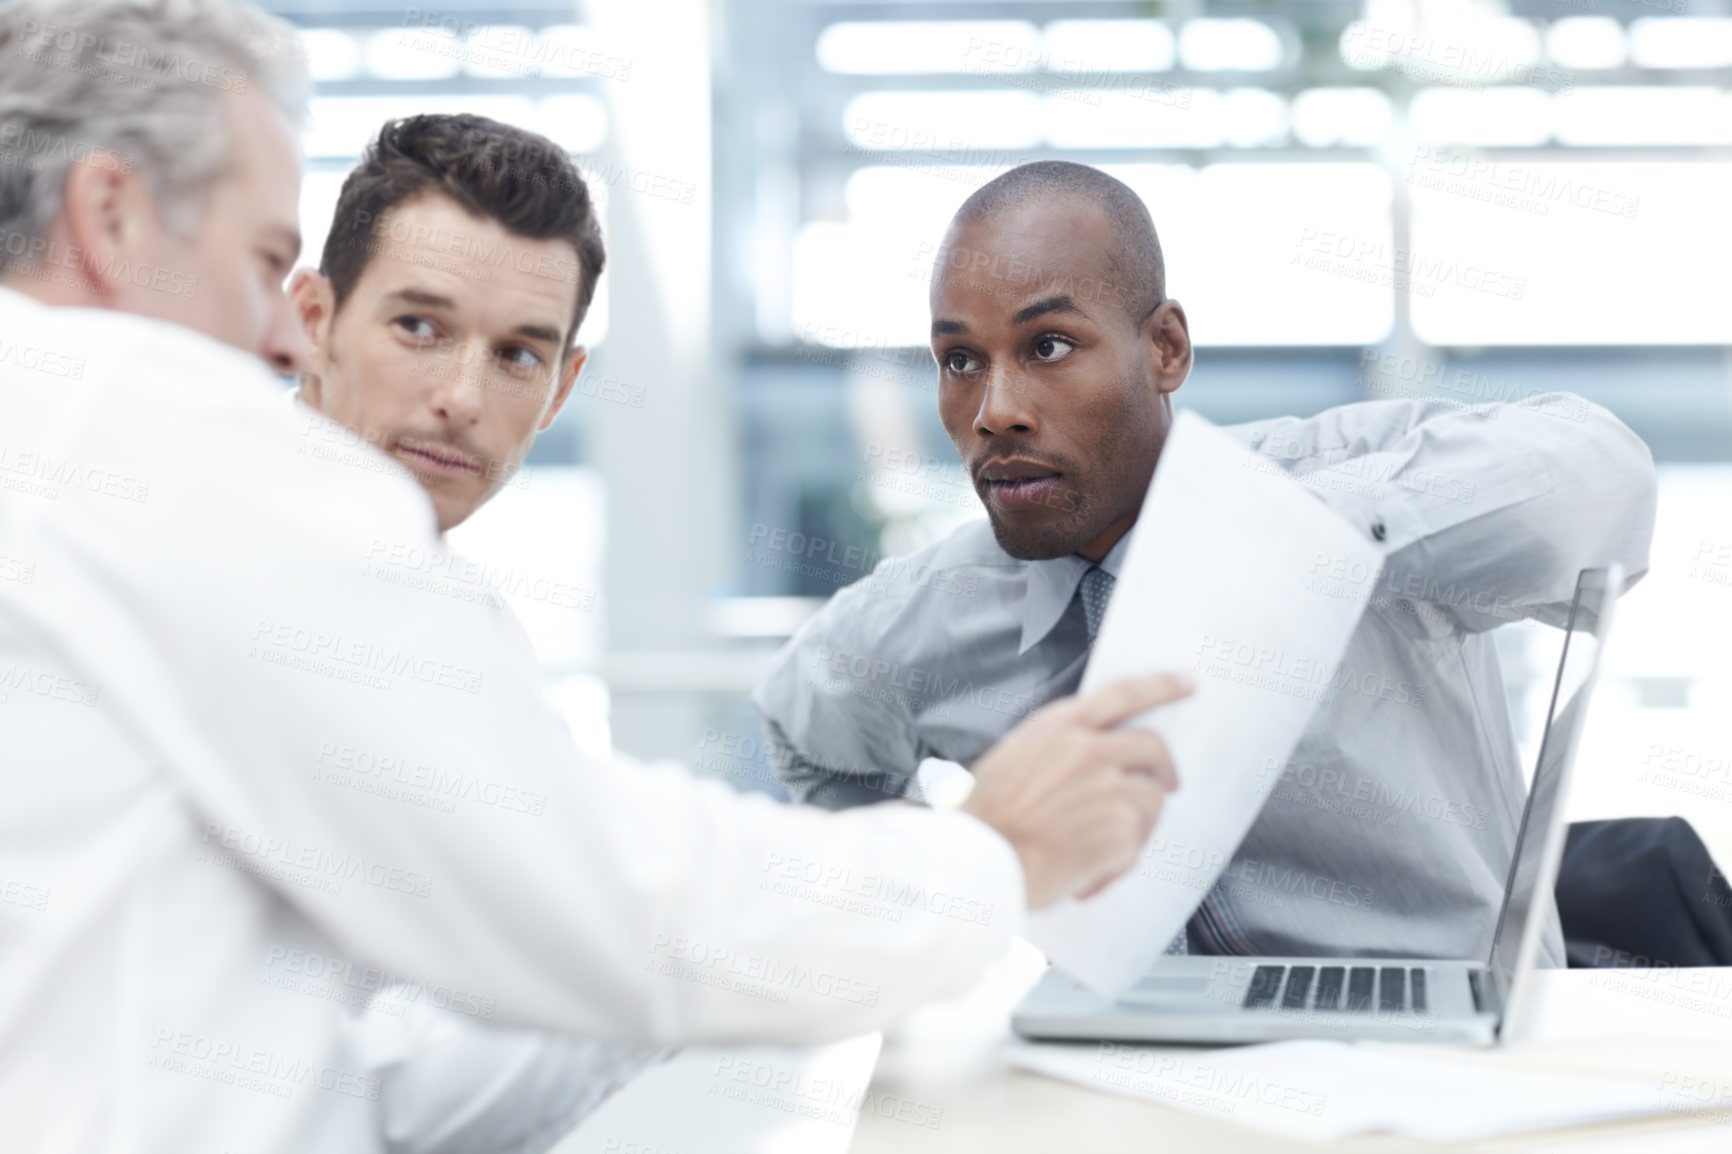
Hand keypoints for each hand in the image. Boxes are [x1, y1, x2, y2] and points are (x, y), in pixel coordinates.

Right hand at [961, 673, 1190, 908]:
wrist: (981, 863)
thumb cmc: (986, 817)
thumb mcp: (1013, 756)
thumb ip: (1057, 746)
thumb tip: (1091, 749)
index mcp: (1061, 727)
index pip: (1125, 693)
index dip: (1162, 686)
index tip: (1187, 684)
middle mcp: (1090, 751)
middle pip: (1153, 747)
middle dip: (1164, 767)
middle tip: (1165, 783)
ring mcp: (1111, 789)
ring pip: (1152, 798)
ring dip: (1136, 822)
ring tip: (1103, 845)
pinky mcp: (1123, 830)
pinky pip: (1139, 842)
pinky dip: (1119, 861)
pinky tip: (1089, 872)